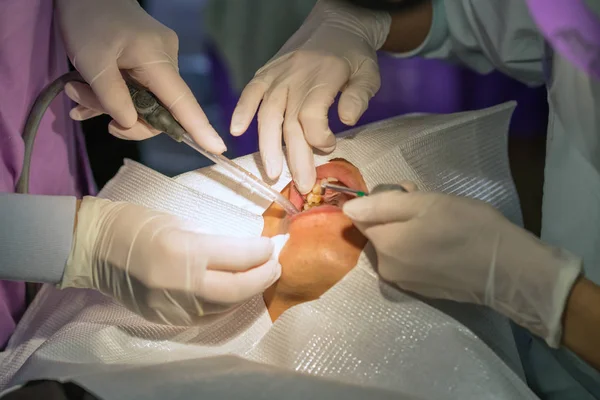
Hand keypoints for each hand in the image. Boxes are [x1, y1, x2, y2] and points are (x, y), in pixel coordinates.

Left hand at [55, 0, 225, 152]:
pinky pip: (140, 88)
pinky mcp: (151, 59)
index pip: (182, 101)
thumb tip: (131, 124)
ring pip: (145, 101)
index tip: (217, 149)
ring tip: (77, 91)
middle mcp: (167, 60)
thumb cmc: (88, 20)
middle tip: (83, 106)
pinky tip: (88, 91)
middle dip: (122, 116)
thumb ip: (112, 98)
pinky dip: (115, 95)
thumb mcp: (91, 62)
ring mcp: (161, 59)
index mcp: (156, 59)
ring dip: (110, 104)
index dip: (199, 127)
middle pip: (159, 108)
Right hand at [61, 197, 281, 324]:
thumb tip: (245, 247)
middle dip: (263, 276)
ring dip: (248, 292)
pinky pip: (206, 315)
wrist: (93, 249)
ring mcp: (172, 306)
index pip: (237, 257)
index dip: (260, 252)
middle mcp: (180, 283)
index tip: (270, 244)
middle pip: (237, 289)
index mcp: (183, 250)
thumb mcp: (178, 221)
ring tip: (261, 277)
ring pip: (225, 306)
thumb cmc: (135, 223)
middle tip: (275, 265)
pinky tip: (235, 292)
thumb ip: (212, 239)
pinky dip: (227, 304)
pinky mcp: (165, 318)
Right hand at [230, 0, 390, 192]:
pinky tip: (236, 131)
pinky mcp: (267, 72)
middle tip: (302, 184)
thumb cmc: (354, 55)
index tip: (329, 146)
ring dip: (267, 145)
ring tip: (273, 172)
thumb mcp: (369, 73)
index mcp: (324, 75)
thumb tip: (347, 120)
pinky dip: (242, 110)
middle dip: (295, 156)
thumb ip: (359, 97)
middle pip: (289, 121)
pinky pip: (251, 92)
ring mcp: (278, 74)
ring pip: (268, 112)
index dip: (318, 136)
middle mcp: (297, 75)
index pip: (311, 113)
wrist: (336, 23)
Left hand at [342, 185, 581, 347]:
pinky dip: (417, 247)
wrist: (507, 270)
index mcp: (384, 243)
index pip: (361, 215)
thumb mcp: (426, 204)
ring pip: (393, 244)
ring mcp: (402, 281)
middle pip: (377, 231)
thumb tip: (348, 208)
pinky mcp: (419, 288)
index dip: (381, 198)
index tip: (407, 191)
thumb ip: (383, 204)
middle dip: (394, 213)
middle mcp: (385, 266)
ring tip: (438, 220)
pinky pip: (407, 260)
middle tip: (426, 201)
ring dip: (407, 229)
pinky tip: (442, 241)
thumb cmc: (468, 227)